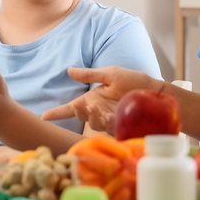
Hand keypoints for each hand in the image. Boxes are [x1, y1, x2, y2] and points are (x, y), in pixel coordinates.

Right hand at [41, 66, 156, 133]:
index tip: (43, 117)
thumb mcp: (110, 74)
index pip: (71, 108)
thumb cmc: (134, 81)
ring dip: (93, 117)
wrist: (156, 91)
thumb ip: (89, 74)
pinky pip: (110, 128)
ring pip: (94, 124)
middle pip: (81, 117)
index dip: (57, 113)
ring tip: (98, 109)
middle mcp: (99, 112)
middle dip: (79, 112)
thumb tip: (69, 70)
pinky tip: (110, 116)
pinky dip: (107, 122)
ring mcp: (109, 120)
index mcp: (93, 99)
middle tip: (81, 105)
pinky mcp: (121, 127)